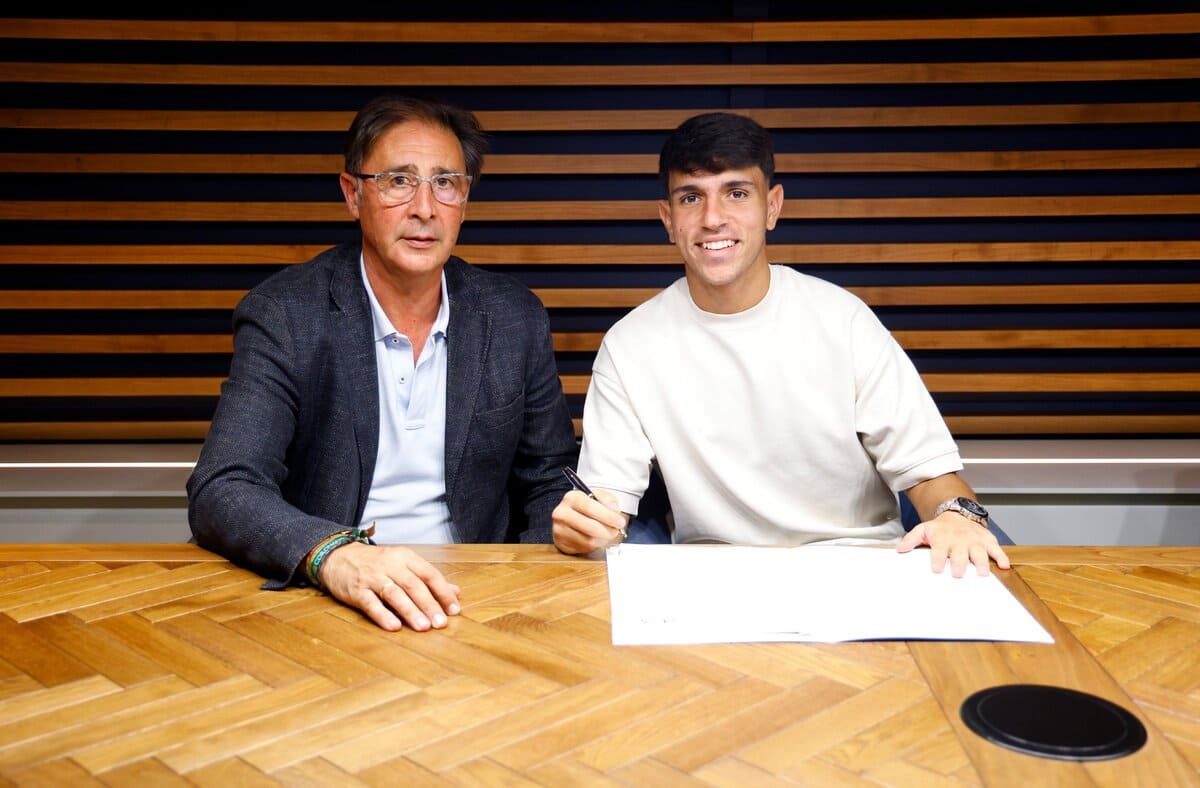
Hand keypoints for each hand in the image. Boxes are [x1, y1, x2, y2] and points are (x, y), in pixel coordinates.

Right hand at [318, 542, 460, 630]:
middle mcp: (390, 565)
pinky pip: (371, 603)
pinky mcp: (356, 590)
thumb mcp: (403, 564)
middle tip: (440, 623)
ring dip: (410, 611)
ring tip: (423, 627)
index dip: (443, 592)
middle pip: (413, 585)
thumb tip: (456, 592)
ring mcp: (372, 577)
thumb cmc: (377, 563)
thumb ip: (428, 579)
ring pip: (394, 594)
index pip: (429, 573)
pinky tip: (394, 627)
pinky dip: (383, 615)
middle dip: (429, 605)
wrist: (339, 557)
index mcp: (405, 557)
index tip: (454, 610)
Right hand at [552, 489, 628, 554]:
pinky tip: (596, 538)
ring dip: (603, 540)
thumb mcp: (599, 497)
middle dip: (608, 531)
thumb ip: (609, 501)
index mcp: (571, 498)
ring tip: (607, 534)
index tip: (619, 522)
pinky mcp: (561, 543)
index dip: (608, 516)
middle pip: (590, 527)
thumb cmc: (588, 506)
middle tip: (616, 530)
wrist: (572, 516)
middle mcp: (561, 513)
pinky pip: (584, 548)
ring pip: (588, 540)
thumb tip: (614, 511)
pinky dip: (594, 546)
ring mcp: (559, 530)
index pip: (590, 508)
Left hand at [896, 512, 1010, 577]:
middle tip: (958, 573)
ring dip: (982, 562)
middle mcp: (960, 540)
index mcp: (943, 539)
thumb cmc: (940, 528)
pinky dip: (1001, 556)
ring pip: (980, 552)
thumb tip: (899, 550)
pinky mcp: (987, 540)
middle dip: (959, 563)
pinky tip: (1004, 565)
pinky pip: (996, 548)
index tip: (936, 569)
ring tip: (983, 573)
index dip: (938, 559)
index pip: (939, 550)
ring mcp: (975, 540)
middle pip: (960, 553)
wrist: (958, 513)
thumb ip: (911, 540)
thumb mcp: (923, 529)